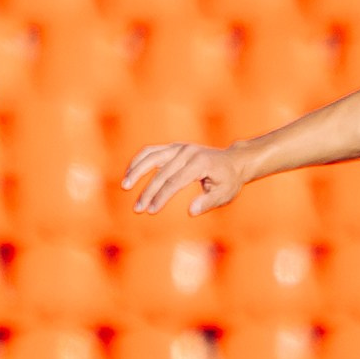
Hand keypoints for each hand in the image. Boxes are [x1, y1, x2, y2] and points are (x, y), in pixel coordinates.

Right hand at [122, 142, 246, 215]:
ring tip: (125, 186)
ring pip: (152, 156)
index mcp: (200, 164)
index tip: (151, 211)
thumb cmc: (229, 181)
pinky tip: (130, 173)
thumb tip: (191, 211)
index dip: (161, 197)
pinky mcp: (174, 147)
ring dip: (136, 170)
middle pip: (161, 172)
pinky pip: (152, 151)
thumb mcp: (225, 194)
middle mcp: (188, 152)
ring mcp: (179, 147)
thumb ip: (208, 202)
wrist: (233, 161)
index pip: (175, 182)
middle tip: (137, 209)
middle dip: (148, 191)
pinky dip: (139, 160)